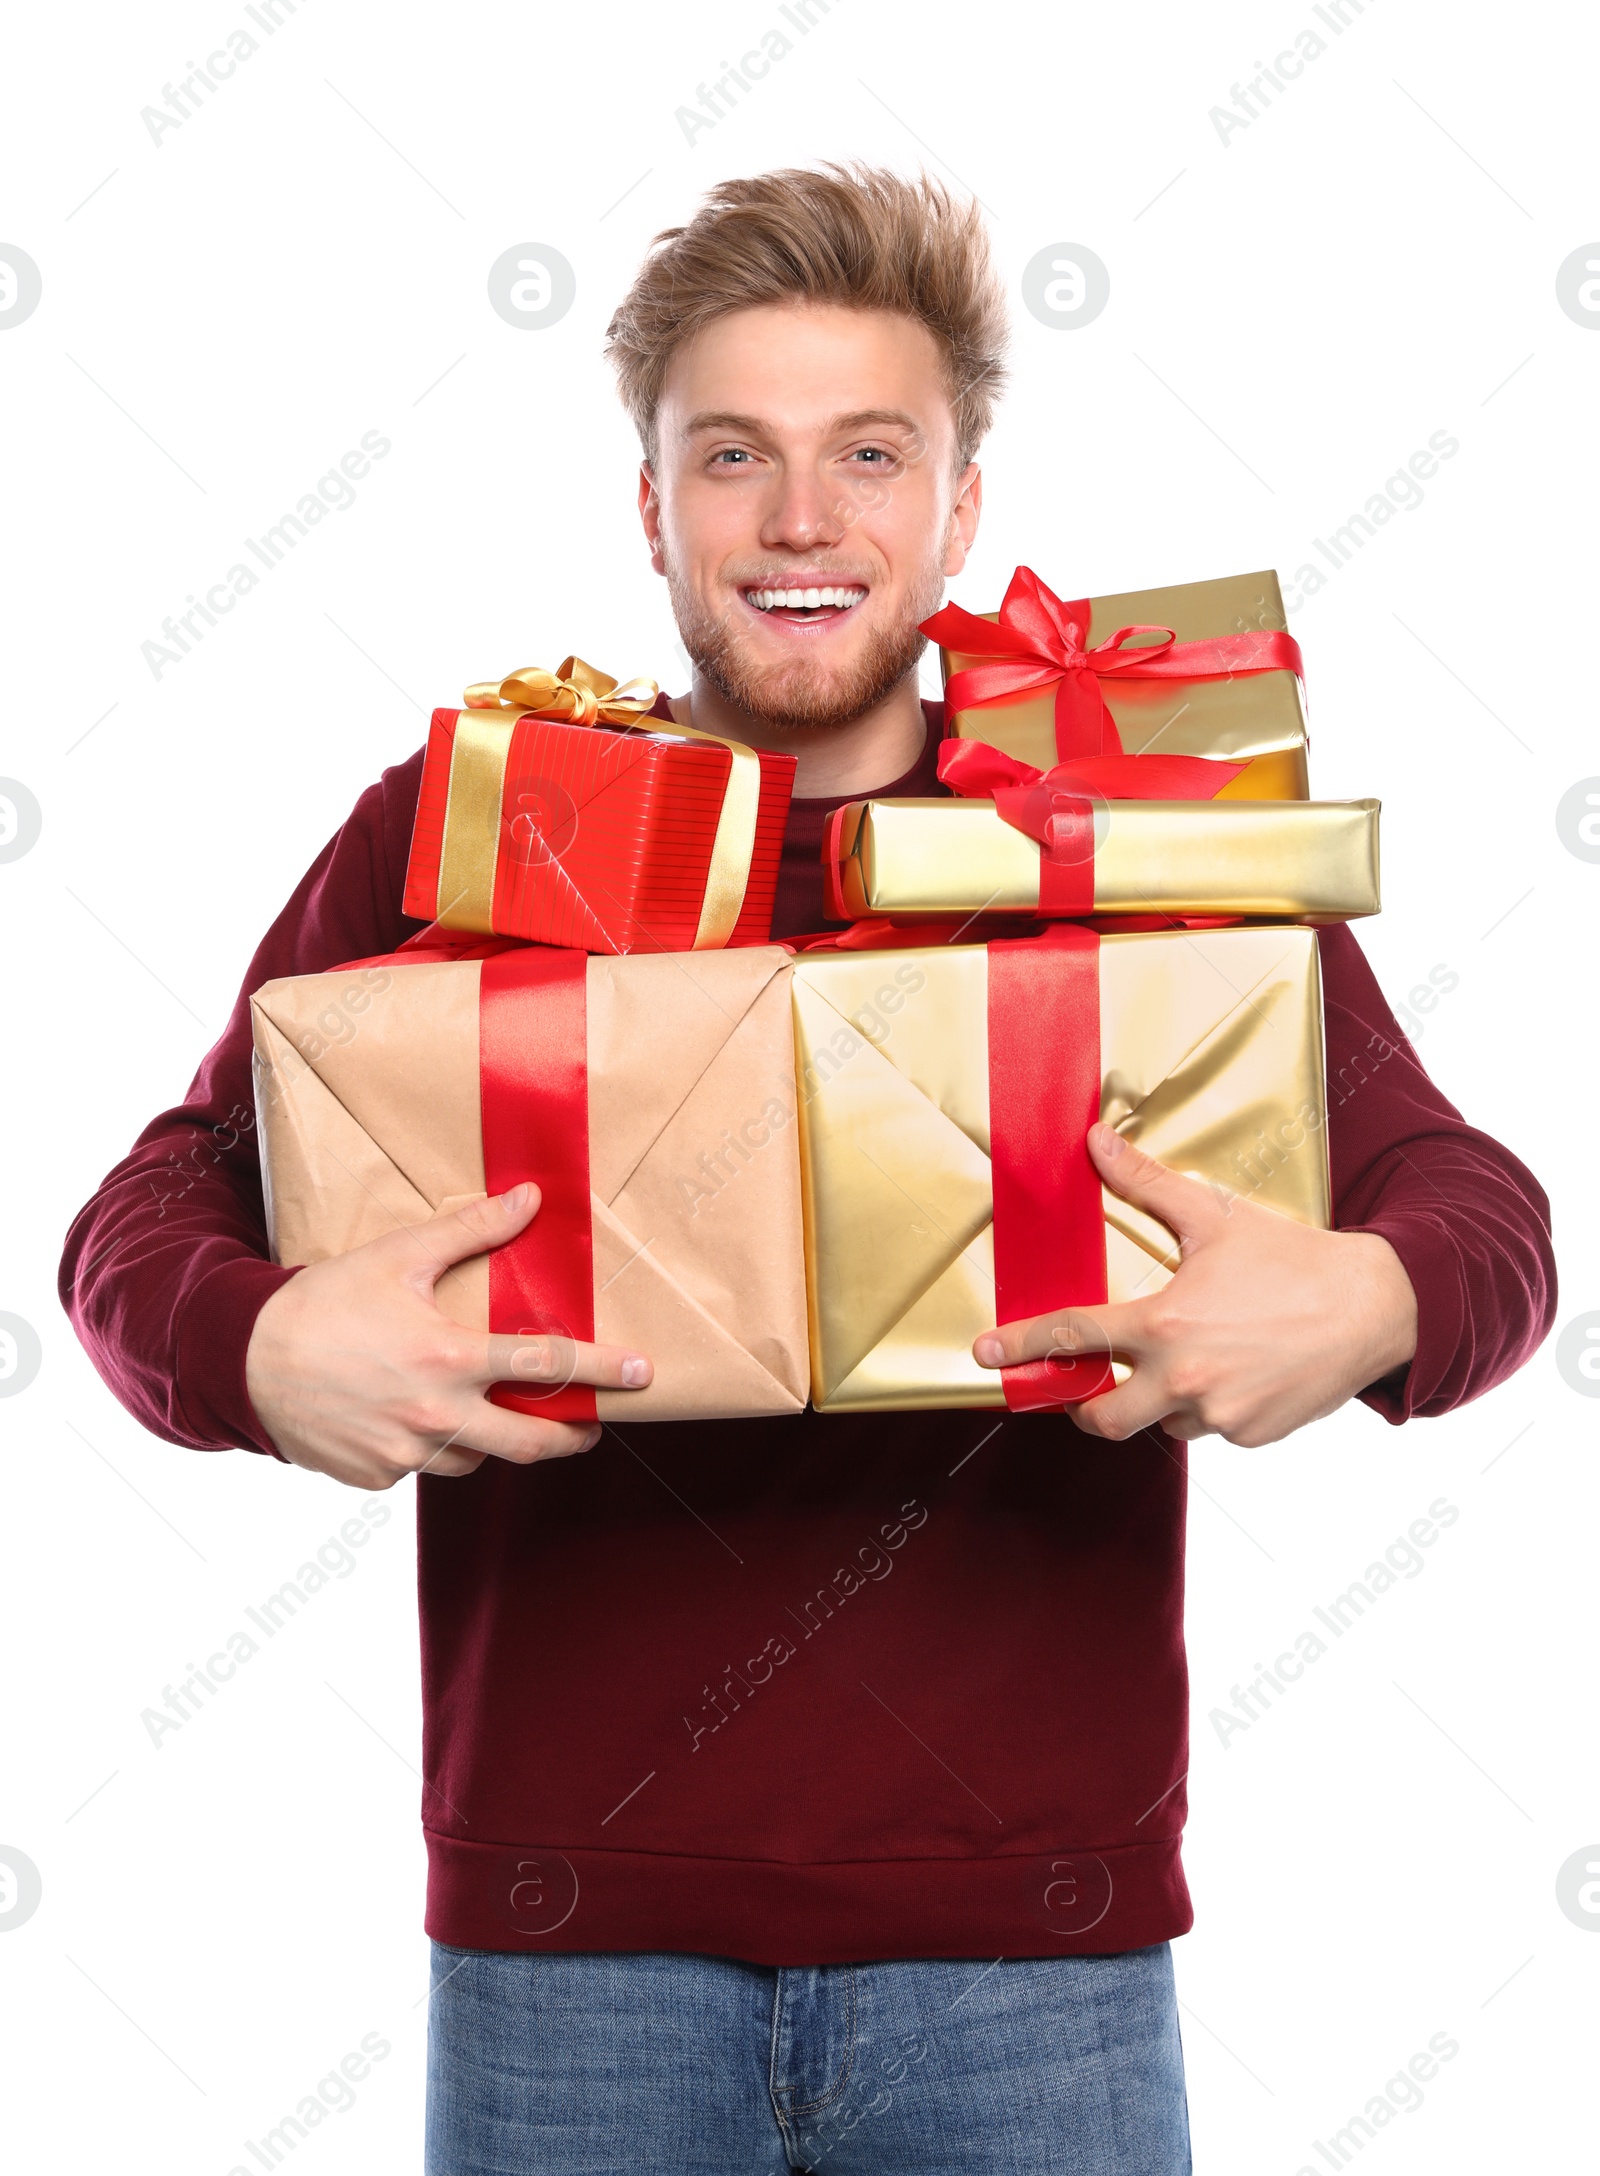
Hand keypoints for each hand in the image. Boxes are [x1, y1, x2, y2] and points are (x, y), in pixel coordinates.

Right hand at [245, 1183, 651, 1489]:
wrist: (240, 1360)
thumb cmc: (323, 1303)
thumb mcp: (399, 1257)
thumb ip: (471, 1231)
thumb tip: (530, 1198)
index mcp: (448, 1359)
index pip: (546, 1366)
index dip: (601, 1371)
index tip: (641, 1376)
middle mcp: (435, 1417)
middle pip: (531, 1443)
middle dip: (571, 1435)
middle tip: (589, 1425)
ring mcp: (406, 1455)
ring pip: (477, 1460)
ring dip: (494, 1440)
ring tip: (493, 1412)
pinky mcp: (377, 1478)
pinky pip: (424, 1470)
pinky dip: (432, 1449)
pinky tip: (414, 1418)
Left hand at [973, 1123, 1416, 1446]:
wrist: (1377, 1307)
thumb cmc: (1293, 1260)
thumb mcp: (1215, 1217)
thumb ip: (1146, 1184)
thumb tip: (1096, 1141)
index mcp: (1164, 1325)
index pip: (1073, 1338)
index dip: (1022, 1348)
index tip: (985, 1356)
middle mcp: (1184, 1380)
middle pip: (1102, 1419)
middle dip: (1082, 1407)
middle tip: (1082, 1387)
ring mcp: (1220, 1415)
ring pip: (1162, 1423)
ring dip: (1161, 1400)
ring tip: (1194, 1358)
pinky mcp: (1252, 1436)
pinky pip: (1212, 1429)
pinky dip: (1212, 1406)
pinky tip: (1239, 1369)